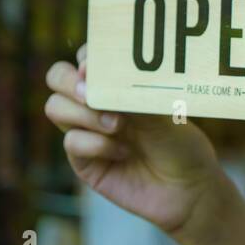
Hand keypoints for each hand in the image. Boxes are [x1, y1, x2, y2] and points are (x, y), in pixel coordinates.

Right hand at [44, 45, 224, 237]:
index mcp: (117, 85)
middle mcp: (96, 105)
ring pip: (55, 107)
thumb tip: (96, 74)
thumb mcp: (161, 111)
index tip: (98, 65)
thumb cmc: (181, 144)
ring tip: (117, 125)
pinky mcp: (84, 162)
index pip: (87, 57)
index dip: (88, 56)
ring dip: (83, 112)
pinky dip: (96, 143)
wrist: (189, 188)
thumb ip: (129, 92)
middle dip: (69, 80)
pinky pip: (71, 141)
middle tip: (91, 92)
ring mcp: (87, 132)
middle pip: (57, 78)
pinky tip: (123, 152)